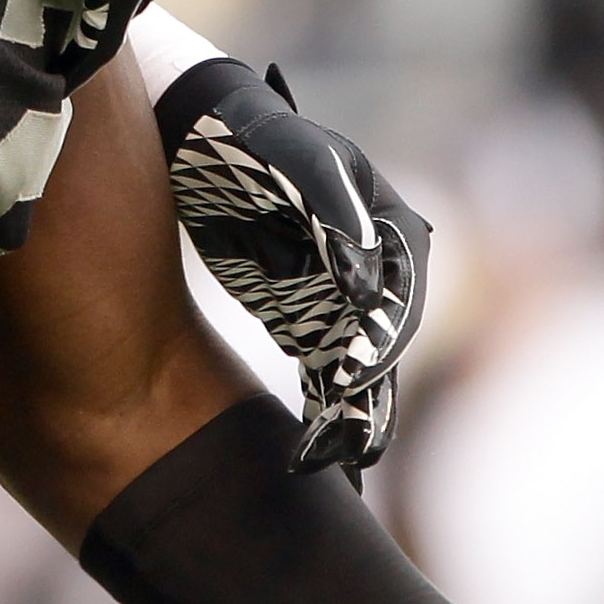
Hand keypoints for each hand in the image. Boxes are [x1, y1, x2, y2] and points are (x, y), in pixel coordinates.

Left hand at [153, 56, 427, 473]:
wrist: (204, 139)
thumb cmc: (259, 141)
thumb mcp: (299, 159)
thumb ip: (333, 212)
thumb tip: (364, 286)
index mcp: (391, 231)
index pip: (398, 297)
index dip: (381, 338)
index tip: (354, 376)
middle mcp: (377, 273)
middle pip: (384, 345)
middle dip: (370, 396)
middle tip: (352, 447)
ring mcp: (342, 303)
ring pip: (360, 371)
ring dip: (352, 419)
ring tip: (334, 464)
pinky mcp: (309, 324)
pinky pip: (326, 378)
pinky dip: (324, 415)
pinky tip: (315, 457)